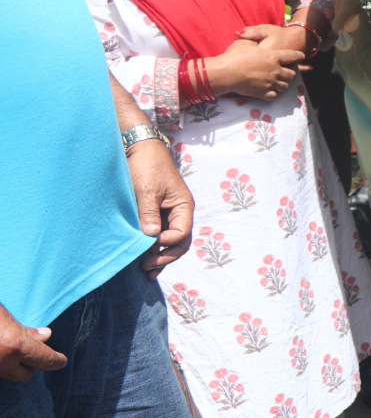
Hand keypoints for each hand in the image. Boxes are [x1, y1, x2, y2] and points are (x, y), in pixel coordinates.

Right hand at [0, 302, 66, 382]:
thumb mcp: (2, 314)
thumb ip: (24, 329)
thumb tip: (45, 335)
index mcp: (14, 344)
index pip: (45, 359)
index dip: (56, 360)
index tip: (62, 361)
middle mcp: (1, 362)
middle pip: (24, 375)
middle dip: (29, 366)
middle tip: (29, 351)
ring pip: (7, 373)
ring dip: (9, 364)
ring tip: (7, 346)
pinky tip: (0, 349)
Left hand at [126, 137, 192, 273]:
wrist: (139, 147)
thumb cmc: (146, 165)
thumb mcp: (147, 189)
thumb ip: (149, 213)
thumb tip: (151, 237)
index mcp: (183, 206)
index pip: (181, 233)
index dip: (168, 242)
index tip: (150, 244)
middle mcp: (178, 212)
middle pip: (179, 242)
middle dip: (165, 257)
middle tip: (147, 269)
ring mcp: (167, 214)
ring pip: (168, 241)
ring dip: (159, 256)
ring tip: (145, 271)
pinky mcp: (155, 213)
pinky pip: (157, 234)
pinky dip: (152, 247)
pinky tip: (142, 256)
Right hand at [208, 32, 301, 99]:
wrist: (226, 73)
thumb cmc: (234, 56)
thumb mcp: (245, 43)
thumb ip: (254, 41)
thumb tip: (256, 39)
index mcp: (273, 56)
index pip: (292, 56)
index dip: (298, 56)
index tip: (301, 56)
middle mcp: (275, 70)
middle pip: (292, 74)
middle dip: (290, 74)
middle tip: (287, 73)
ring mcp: (270, 83)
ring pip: (285, 86)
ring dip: (283, 84)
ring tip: (279, 83)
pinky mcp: (264, 93)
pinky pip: (275, 96)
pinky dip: (274, 94)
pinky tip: (271, 91)